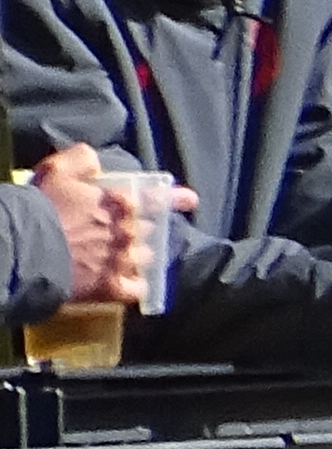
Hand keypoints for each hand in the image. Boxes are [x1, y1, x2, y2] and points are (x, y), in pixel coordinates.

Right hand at [29, 143, 189, 306]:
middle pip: (151, 231)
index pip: (157, 198)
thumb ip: (82, 160)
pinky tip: (128, 283)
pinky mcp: (113, 287)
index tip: (190, 200)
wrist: (24, 248)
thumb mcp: (57, 170)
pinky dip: (135, 285)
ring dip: (140, 256)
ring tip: (124, 256)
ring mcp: (124, 261)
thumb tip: (96, 161)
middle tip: (127, 232)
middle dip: (144, 230)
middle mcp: (130, 232)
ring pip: (146, 259)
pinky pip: (138, 289)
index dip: (176, 198)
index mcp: (121, 203)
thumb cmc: (41, 207)